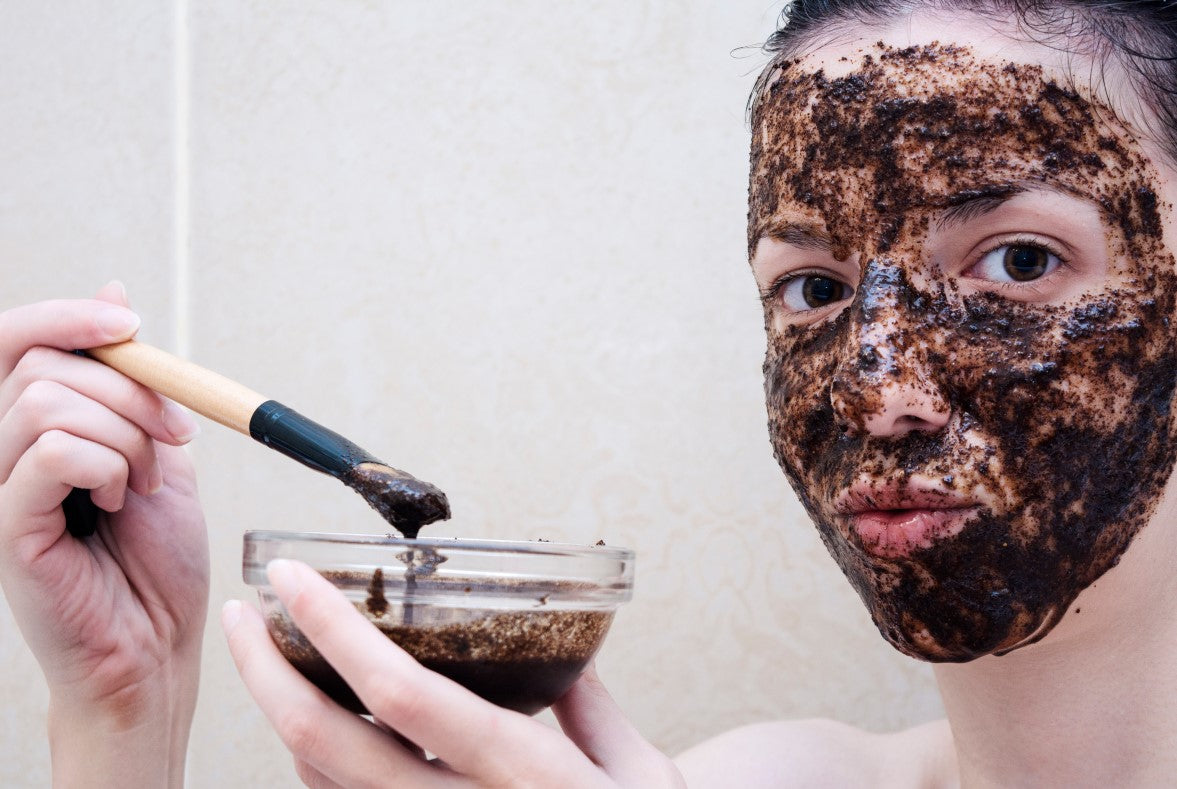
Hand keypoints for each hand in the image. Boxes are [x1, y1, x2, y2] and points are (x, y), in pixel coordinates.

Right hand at [0, 283, 208, 787]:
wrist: (159, 643)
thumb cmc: (155, 557)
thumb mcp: (157, 448)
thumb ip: (129, 382)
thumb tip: (112, 294)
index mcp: (36, 428)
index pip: (15, 340)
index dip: (65, 318)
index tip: (129, 326)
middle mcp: (3, 452)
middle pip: (44, 365)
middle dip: (131, 391)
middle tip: (173, 438)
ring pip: (47, 402)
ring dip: (127, 436)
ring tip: (144, 485)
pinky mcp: (6, 527)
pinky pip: (52, 452)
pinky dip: (107, 464)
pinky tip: (121, 502)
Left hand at [223, 558, 683, 787]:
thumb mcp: (639, 771)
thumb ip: (593, 706)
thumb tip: (567, 651)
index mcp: (521, 773)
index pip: (403, 695)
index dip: (334, 632)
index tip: (293, 578)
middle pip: (328, 747)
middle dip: (266, 674)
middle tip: (241, 613)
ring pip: (322, 785)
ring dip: (283, 714)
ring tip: (268, 652)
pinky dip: (314, 762)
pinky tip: (313, 718)